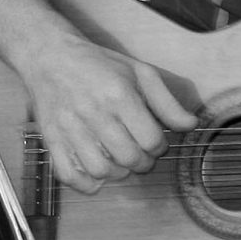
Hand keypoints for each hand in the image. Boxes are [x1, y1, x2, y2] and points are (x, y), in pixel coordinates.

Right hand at [21, 35, 197, 193]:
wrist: (50, 56)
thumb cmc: (99, 65)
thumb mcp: (139, 73)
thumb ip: (167, 102)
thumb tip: (190, 125)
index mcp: (119, 96)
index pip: (150, 139)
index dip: (160, 147)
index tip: (155, 143)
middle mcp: (93, 113)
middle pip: (128, 158)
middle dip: (142, 162)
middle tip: (141, 154)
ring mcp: (69, 128)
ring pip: (101, 170)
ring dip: (118, 172)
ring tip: (120, 161)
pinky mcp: (51, 139)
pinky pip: (69, 175)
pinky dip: (86, 183)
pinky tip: (97, 172)